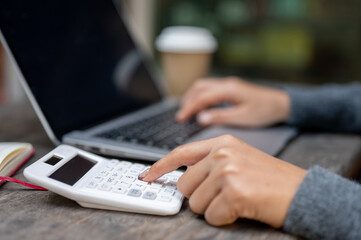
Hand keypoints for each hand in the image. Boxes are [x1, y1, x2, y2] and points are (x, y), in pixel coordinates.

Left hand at [140, 135, 305, 227]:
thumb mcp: (239, 159)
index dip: (159, 167)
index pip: (180, 153)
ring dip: (214, 209)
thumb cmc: (270, 179)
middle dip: (200, 197)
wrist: (303, 192)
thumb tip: (183, 179)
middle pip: (185, 185)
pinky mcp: (234, 191)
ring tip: (237, 200)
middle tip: (224, 196)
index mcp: (222, 143)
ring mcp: (227, 171)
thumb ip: (210, 163)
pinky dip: (225, 219)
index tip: (146, 176)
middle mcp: (222, 153)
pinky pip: (212, 217)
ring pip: (196, 204)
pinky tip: (243, 209)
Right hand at [176, 77, 290, 127]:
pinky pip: (210, 88)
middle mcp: (227, 84)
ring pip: (204, 86)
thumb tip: (201, 118)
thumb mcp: (243, 117)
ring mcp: (229, 84)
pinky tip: (200, 105)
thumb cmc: (265, 111)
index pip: (202, 97)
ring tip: (187, 110)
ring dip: (193, 97)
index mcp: (229, 89)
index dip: (189, 108)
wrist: (282, 104)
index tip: (180, 119)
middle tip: (181, 116)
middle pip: (199, 87)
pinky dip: (201, 96)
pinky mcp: (231, 88)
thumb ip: (220, 117)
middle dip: (188, 101)